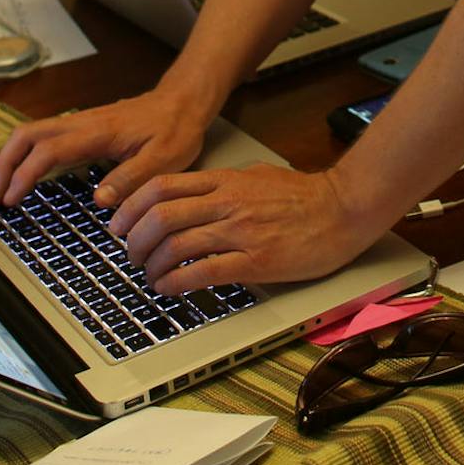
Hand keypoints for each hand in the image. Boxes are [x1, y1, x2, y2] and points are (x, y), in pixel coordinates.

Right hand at [0, 89, 212, 208]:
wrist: (183, 102)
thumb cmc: (175, 129)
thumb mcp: (164, 160)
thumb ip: (132, 179)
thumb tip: (100, 201)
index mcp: (97, 132)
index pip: (48, 150)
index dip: (25, 175)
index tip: (13, 200)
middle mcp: (81, 123)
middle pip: (25, 135)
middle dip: (4, 166)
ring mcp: (78, 122)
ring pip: (29, 133)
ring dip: (10, 159)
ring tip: (2, 192)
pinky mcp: (81, 127)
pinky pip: (42, 136)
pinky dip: (24, 155)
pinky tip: (25, 176)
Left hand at [109, 164, 369, 290]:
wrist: (344, 209)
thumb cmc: (306, 196)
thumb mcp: (258, 175)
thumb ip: (225, 184)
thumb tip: (197, 195)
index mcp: (226, 180)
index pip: (161, 187)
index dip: (131, 207)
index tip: (119, 224)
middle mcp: (227, 202)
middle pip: (160, 216)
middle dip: (134, 240)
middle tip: (130, 256)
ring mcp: (240, 231)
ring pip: (176, 244)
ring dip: (152, 265)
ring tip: (149, 277)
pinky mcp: (255, 260)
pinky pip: (203, 272)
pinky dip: (177, 282)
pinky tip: (169, 289)